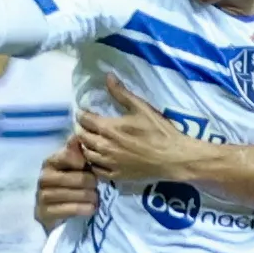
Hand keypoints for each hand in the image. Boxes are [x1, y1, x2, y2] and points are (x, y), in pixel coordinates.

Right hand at [33, 137, 100, 227]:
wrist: (56, 213)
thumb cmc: (70, 185)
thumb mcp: (76, 167)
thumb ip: (77, 152)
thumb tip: (78, 135)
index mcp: (51, 162)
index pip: (68, 156)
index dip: (83, 161)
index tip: (91, 167)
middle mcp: (44, 177)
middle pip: (74, 178)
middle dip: (90, 182)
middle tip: (97, 185)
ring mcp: (42, 195)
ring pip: (70, 194)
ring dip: (88, 196)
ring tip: (97, 198)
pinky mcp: (43, 212)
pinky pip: (65, 209)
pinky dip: (81, 209)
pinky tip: (91, 208)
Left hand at [74, 75, 192, 184]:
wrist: (172, 157)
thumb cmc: (158, 131)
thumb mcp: (141, 107)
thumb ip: (121, 93)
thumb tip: (108, 76)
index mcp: (108, 128)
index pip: (84, 119)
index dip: (82, 114)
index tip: (84, 112)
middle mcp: (104, 146)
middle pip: (82, 137)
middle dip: (81, 129)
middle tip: (85, 125)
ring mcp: (108, 163)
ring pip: (86, 154)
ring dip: (85, 145)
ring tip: (90, 140)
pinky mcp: (115, 176)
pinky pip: (96, 170)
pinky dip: (93, 162)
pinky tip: (98, 158)